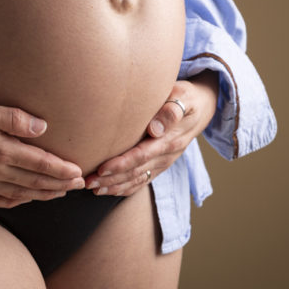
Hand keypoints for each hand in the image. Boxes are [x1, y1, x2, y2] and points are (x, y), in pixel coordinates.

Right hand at [0, 96, 84, 207]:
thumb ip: (13, 119)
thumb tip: (42, 128)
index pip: (39, 162)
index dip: (61, 169)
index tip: (79, 172)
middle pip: (34, 181)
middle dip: (59, 184)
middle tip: (79, 185)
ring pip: (19, 194)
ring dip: (43, 194)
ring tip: (60, 193)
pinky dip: (17, 202)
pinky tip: (25, 199)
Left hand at [85, 71, 219, 196]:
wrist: (201, 108)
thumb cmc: (185, 98)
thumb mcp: (183, 97)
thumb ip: (170, 111)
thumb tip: (154, 129)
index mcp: (170, 140)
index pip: (142, 155)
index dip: (122, 163)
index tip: (102, 168)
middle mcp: (166, 155)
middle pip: (136, 172)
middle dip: (111, 178)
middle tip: (87, 181)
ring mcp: (163, 162)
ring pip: (137, 180)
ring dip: (114, 186)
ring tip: (92, 188)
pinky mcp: (160, 165)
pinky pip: (142, 181)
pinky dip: (124, 188)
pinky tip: (107, 190)